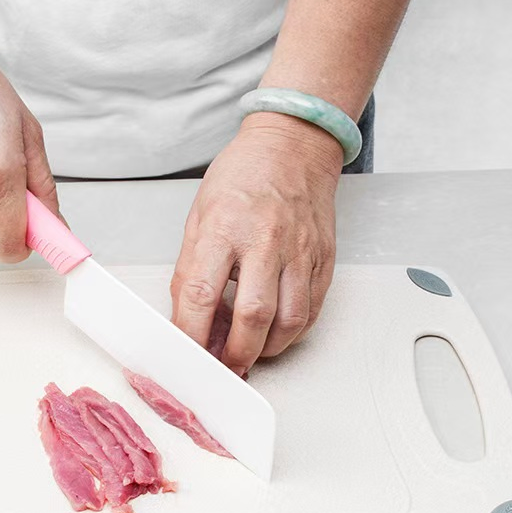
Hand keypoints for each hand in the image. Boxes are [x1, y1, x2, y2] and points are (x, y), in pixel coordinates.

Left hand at [170, 113, 342, 375]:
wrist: (292, 146)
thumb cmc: (242, 177)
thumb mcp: (198, 216)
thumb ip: (192, 269)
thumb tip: (189, 318)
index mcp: (223, 228)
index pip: (201, 294)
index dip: (192, 334)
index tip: (188, 355)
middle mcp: (264, 240)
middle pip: (253, 315)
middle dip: (236, 353)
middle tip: (225, 365)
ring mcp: (299, 250)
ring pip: (289, 320)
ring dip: (267, 349)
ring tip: (251, 351)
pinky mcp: (323, 258)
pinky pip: (312, 309)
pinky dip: (293, 332)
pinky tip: (276, 333)